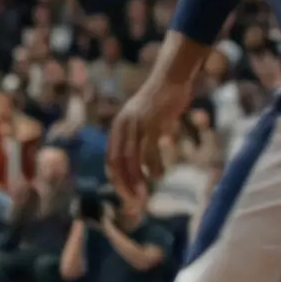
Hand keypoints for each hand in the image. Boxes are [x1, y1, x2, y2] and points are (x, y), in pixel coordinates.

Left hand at [110, 72, 186, 201]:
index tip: (126, 196)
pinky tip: (159, 176)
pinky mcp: (153, 123)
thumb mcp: (142, 120)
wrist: (170, 79)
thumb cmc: (159, 102)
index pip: (111, 160)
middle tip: (134, 202)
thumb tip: (141, 163)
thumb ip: (138, 138)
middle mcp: (122, 127)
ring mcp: (137, 125)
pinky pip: (150, 149)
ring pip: (131, 159)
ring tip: (145, 195)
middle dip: (123, 185)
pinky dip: (153, 166)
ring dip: (136, 180)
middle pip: (117, 162)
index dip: (117, 180)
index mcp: (118, 128)